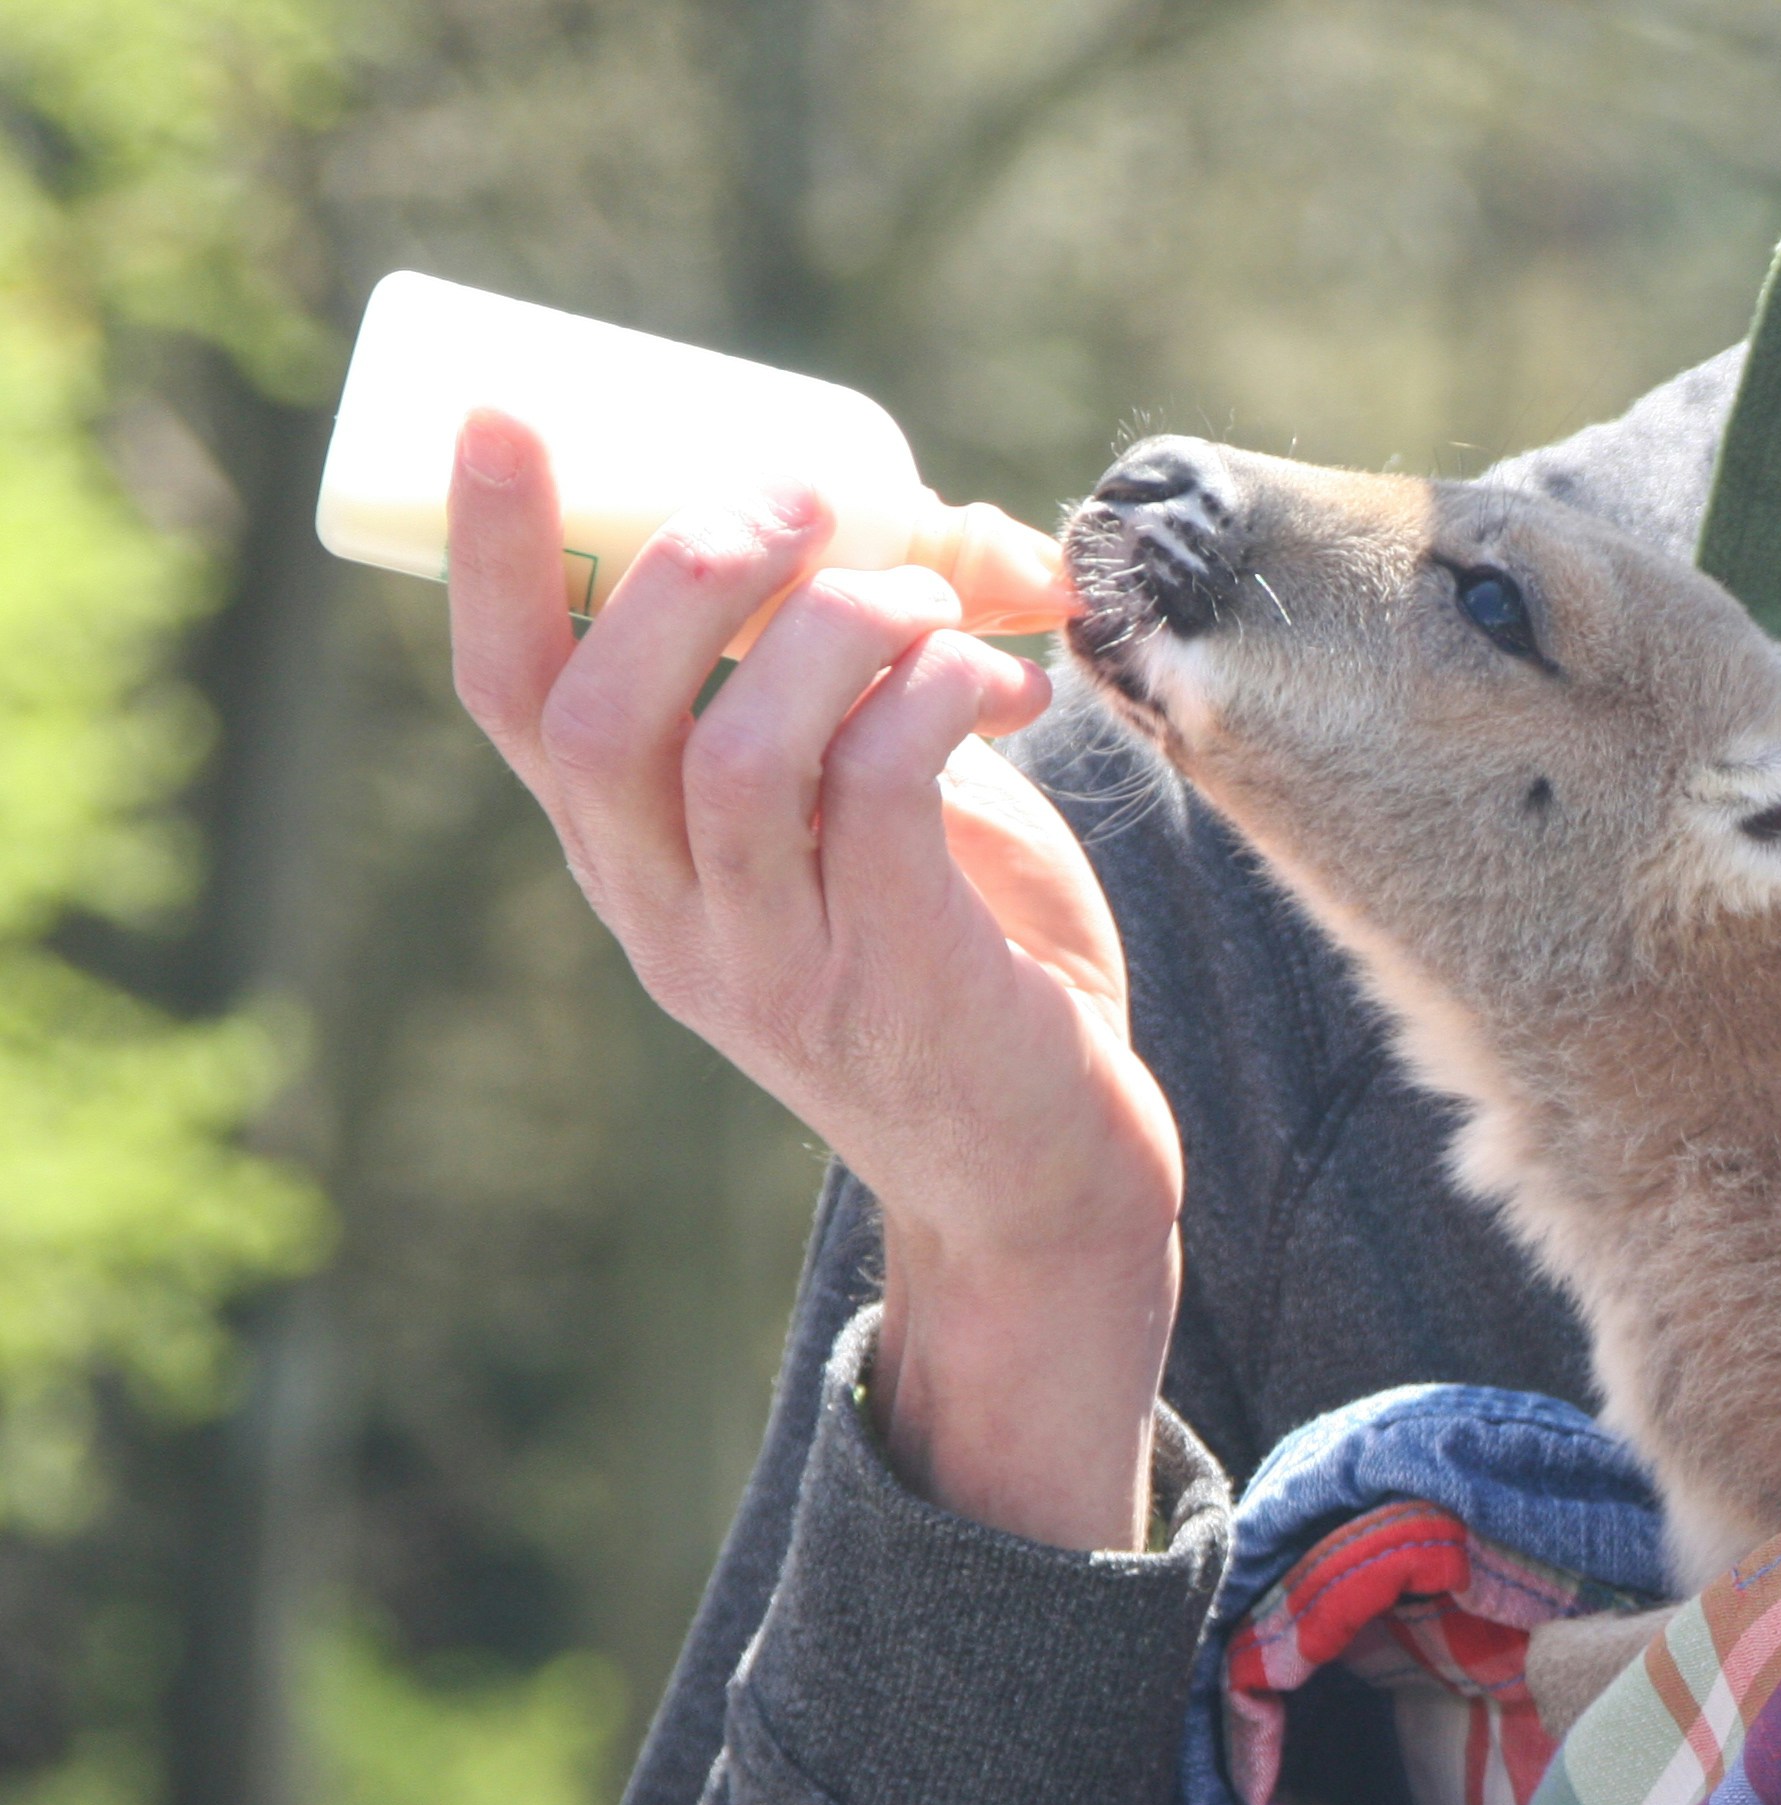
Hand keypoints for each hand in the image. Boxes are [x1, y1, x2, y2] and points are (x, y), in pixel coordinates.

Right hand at [447, 409, 1181, 1551]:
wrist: (1043, 1169)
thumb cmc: (961, 956)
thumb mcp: (869, 813)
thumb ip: (858, 689)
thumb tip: (940, 514)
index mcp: (631, 857)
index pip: (511, 699)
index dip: (496, 554)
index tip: (506, 418)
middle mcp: (670, 914)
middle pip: (603, 716)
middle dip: (690, 570)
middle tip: (804, 494)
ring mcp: (773, 959)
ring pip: (739, 754)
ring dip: (838, 630)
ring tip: (932, 598)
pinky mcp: (893, 979)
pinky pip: (882, 796)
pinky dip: (935, 699)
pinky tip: (1000, 686)